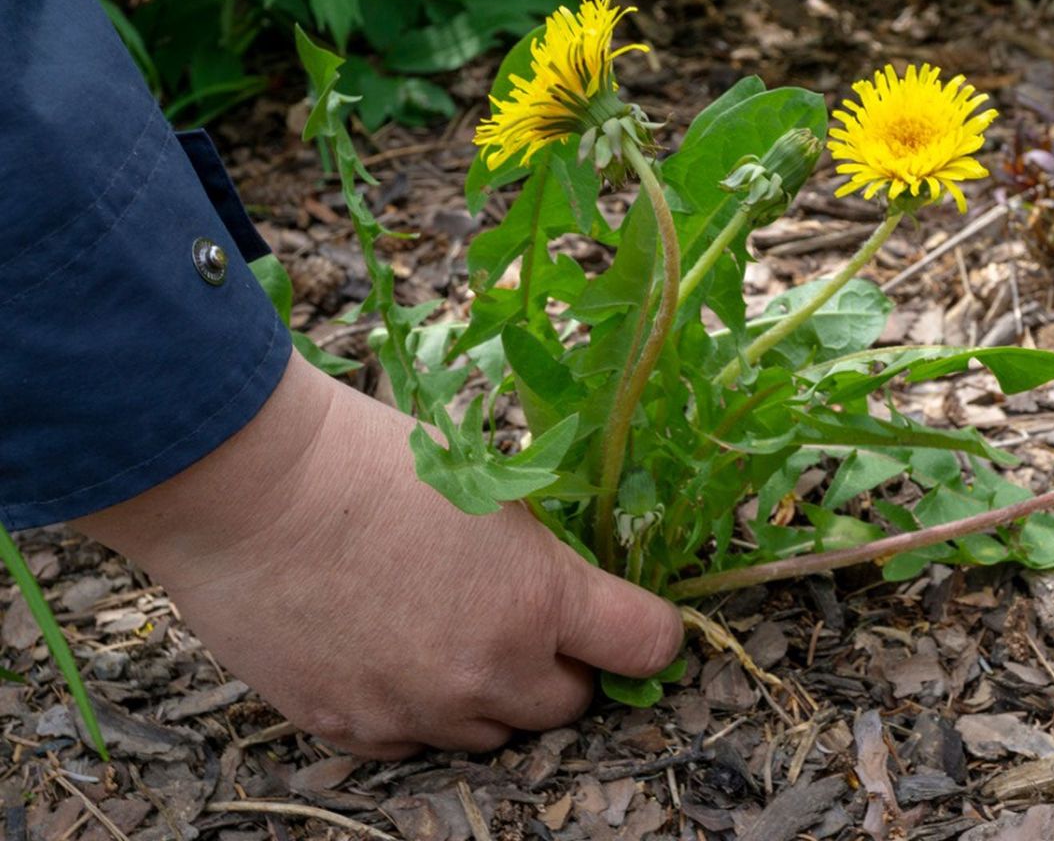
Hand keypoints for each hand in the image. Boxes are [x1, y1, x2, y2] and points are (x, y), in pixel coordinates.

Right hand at [73, 350, 683, 757]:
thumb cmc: (371, 462)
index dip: (649, 632)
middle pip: (568, 707)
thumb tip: (565, 591)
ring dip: (490, 697)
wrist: (252, 490)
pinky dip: (417, 711)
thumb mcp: (489, 490)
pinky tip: (388, 657)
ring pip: (491, 735)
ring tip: (448, 636)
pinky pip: (414, 742)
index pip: (645, 645)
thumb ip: (538, 560)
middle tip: (527, 625)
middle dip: (561, 669)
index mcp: (538, 600)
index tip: (635, 624)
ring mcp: (417, 709)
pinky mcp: (352, 728)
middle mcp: (488, 671)